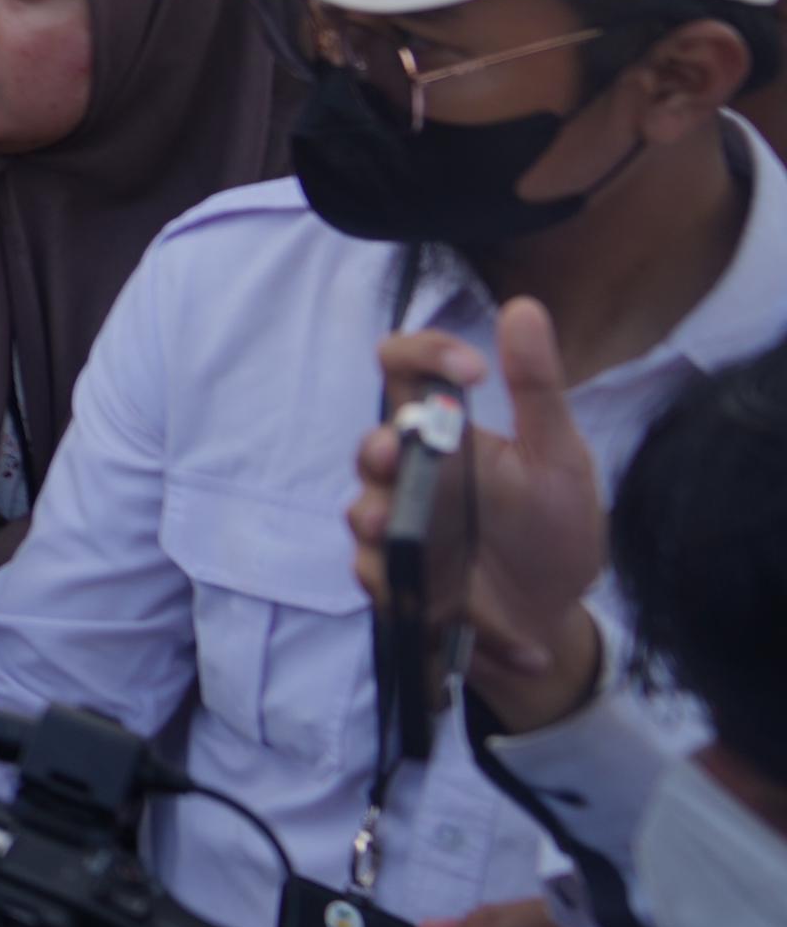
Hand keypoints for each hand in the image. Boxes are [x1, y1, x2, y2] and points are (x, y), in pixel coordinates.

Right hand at [349, 304, 603, 730]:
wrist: (551, 619)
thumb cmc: (553, 531)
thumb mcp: (560, 459)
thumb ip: (538, 389)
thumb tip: (524, 306)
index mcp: (447, 430)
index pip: (405, 368)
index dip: (425, 354)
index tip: (473, 370)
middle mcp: (412, 473)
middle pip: (373, 444)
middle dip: (382, 450)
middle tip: (399, 455)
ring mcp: (399, 528)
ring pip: (366, 512)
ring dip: (379, 518)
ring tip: (395, 529)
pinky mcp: (397, 583)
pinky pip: (381, 578)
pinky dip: (409, 588)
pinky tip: (440, 596)